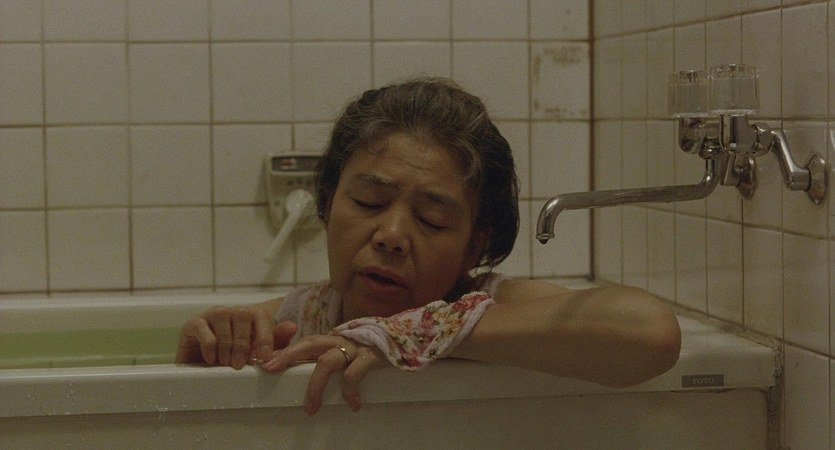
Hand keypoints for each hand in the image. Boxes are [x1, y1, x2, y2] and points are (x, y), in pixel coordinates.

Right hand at [175, 306, 296, 368]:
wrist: (201, 366)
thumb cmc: (233, 358)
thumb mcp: (256, 352)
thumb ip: (275, 340)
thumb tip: (292, 326)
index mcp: (250, 315)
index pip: (261, 317)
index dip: (265, 337)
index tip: (265, 358)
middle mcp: (232, 310)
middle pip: (242, 319)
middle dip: (243, 346)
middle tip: (240, 366)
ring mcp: (212, 314)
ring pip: (224, 324)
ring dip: (226, 349)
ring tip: (225, 364)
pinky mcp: (193, 323)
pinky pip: (205, 332)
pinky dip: (210, 348)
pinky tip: (211, 360)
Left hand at [261, 334, 386, 414]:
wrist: (406, 339)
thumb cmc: (372, 350)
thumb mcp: (349, 350)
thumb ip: (330, 356)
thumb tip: (306, 373)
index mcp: (334, 340)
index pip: (305, 342)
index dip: (285, 351)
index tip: (265, 362)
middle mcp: (341, 340)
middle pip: (310, 344)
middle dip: (288, 356)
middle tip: (271, 369)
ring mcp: (355, 347)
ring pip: (327, 362)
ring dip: (316, 385)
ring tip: (311, 408)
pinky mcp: (370, 356)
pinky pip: (353, 374)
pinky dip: (349, 391)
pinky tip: (353, 405)